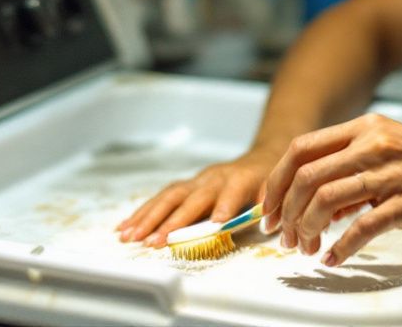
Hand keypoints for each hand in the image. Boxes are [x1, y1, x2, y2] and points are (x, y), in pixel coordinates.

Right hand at [118, 145, 282, 247]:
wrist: (262, 158)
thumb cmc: (269, 181)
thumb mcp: (276, 192)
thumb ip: (270, 208)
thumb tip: (267, 225)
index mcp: (239, 181)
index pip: (229, 195)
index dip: (222, 208)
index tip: (214, 224)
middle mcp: (213, 179)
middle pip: (188, 199)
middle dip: (169, 222)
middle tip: (152, 242)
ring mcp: (196, 181)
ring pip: (168, 197)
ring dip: (147, 218)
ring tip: (128, 237)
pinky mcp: (185, 185)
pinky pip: (161, 198)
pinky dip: (142, 213)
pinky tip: (125, 227)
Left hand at [262, 113, 401, 265]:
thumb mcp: (394, 153)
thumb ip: (353, 167)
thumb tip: (314, 198)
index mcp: (368, 127)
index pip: (302, 148)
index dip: (276, 181)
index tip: (267, 207)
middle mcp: (377, 143)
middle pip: (307, 175)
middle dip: (284, 210)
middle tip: (281, 235)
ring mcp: (394, 172)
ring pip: (327, 200)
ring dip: (306, 230)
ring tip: (305, 248)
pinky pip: (362, 227)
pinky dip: (340, 246)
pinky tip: (333, 258)